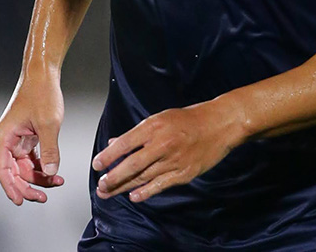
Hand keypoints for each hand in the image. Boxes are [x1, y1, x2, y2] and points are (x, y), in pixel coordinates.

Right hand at [0, 75, 65, 204]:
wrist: (44, 73)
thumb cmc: (42, 93)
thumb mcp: (48, 123)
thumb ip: (49, 150)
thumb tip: (49, 173)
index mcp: (5, 137)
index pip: (3, 170)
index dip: (10, 188)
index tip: (20, 201)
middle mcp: (8, 139)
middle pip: (14, 172)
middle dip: (29, 186)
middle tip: (44, 197)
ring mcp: (18, 138)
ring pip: (24, 167)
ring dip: (39, 177)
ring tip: (57, 182)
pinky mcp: (28, 135)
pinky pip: (32, 158)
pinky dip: (42, 166)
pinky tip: (54, 173)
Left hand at [91, 98, 247, 202]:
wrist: (219, 125)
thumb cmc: (189, 119)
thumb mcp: (160, 118)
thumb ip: (137, 133)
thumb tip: (115, 143)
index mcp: (154, 127)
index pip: (124, 144)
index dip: (108, 156)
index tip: (97, 164)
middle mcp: (162, 144)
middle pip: (132, 165)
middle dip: (113, 177)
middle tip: (101, 184)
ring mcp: (174, 160)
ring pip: (144, 178)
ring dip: (124, 187)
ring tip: (110, 192)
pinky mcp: (185, 173)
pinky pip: (161, 185)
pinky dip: (146, 192)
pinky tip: (134, 197)